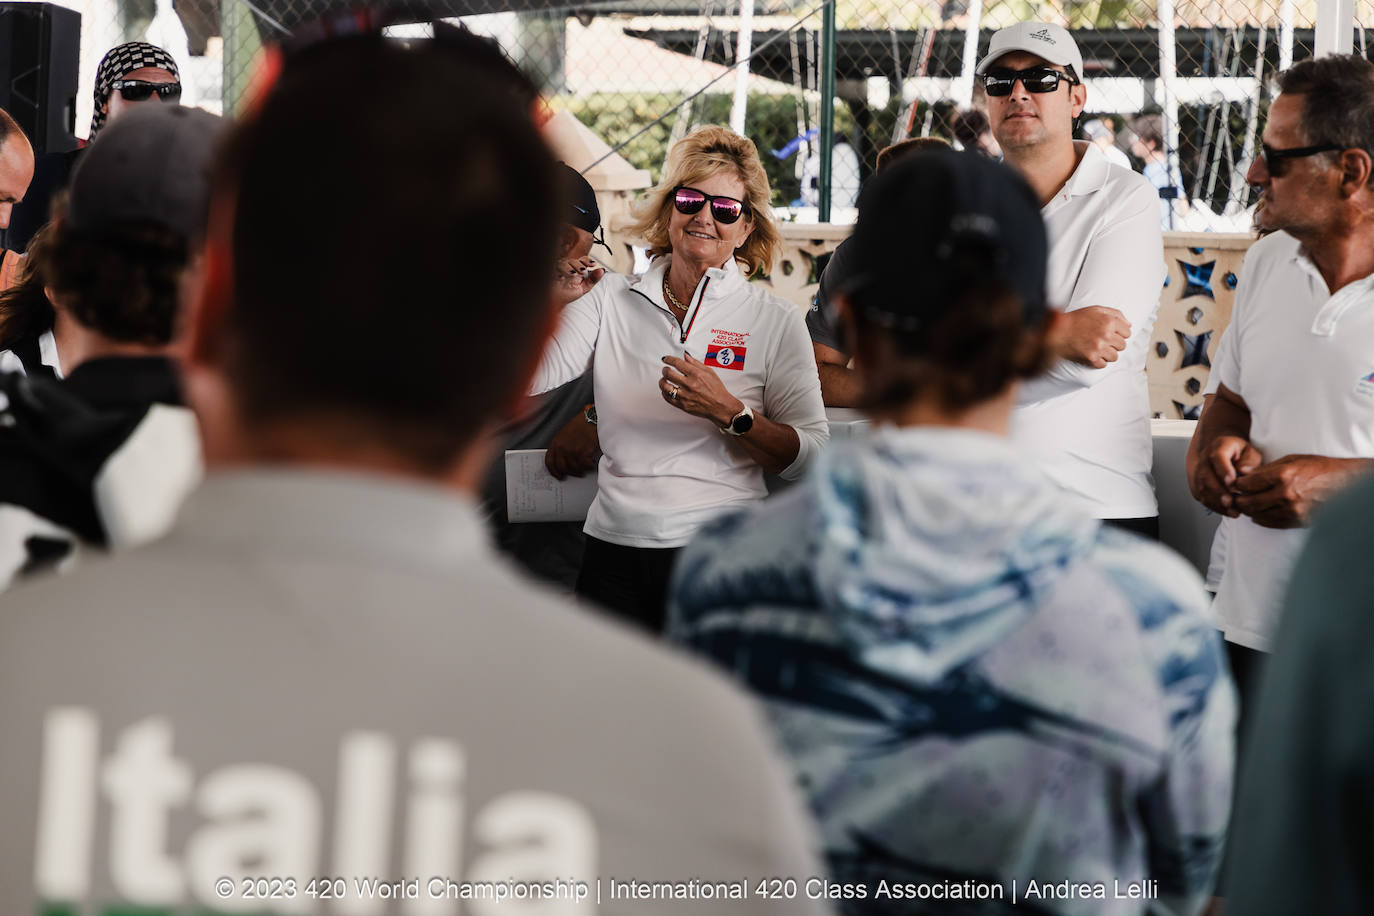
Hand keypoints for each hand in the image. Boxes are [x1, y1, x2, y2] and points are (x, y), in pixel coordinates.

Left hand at [544, 412, 600, 479]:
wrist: (593, 419)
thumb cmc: (582, 424)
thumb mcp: (566, 433)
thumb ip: (562, 446)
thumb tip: (565, 460)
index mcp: (556, 442)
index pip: (549, 461)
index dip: (553, 471)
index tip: (558, 475)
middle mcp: (562, 448)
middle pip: (562, 467)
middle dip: (571, 472)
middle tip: (578, 472)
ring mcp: (571, 451)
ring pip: (575, 468)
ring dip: (582, 469)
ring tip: (587, 464)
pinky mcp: (582, 453)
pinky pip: (585, 466)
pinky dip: (590, 466)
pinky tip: (593, 462)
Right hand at [552, 257, 604, 306]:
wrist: (555, 303)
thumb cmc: (568, 294)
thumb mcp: (583, 288)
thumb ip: (593, 279)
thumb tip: (602, 270)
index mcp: (575, 268)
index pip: (582, 260)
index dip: (587, 260)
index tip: (593, 264)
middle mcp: (566, 266)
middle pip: (572, 261)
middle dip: (578, 265)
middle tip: (583, 272)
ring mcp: (556, 270)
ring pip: (562, 263)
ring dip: (568, 268)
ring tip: (573, 274)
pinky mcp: (548, 274)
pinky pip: (551, 270)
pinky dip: (557, 272)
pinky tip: (561, 277)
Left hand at [659, 353, 742, 425]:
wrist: (720, 406)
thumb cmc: (717, 390)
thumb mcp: (709, 372)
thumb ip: (696, 363)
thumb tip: (686, 356)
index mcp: (696, 375)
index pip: (677, 363)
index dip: (669, 359)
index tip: (666, 359)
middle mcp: (689, 384)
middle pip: (668, 374)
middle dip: (665, 370)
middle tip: (665, 369)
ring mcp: (685, 395)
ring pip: (665, 387)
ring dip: (662, 381)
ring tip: (663, 380)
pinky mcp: (683, 405)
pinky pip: (668, 398)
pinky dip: (664, 393)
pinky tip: (666, 390)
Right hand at [1052, 306, 1130, 368]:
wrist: (1056, 332)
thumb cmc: (1075, 319)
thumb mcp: (1095, 309)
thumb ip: (1115, 314)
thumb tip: (1129, 325)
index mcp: (1109, 321)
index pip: (1127, 333)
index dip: (1120, 334)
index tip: (1111, 334)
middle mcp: (1106, 335)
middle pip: (1122, 346)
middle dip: (1114, 344)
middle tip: (1103, 341)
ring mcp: (1099, 347)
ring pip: (1115, 357)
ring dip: (1108, 354)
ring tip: (1098, 349)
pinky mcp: (1091, 358)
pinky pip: (1103, 364)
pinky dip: (1098, 361)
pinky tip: (1092, 355)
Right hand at [1189, 435, 1261, 516]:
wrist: (1226, 454)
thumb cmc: (1240, 454)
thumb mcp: (1251, 452)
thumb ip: (1249, 462)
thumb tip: (1242, 472)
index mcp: (1219, 446)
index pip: (1217, 457)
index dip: (1223, 470)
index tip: (1232, 483)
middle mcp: (1205, 459)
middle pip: (1206, 475)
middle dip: (1218, 491)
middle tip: (1231, 502)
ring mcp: (1199, 471)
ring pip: (1202, 488)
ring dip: (1216, 502)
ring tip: (1233, 511)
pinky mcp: (1198, 484)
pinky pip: (1202, 497)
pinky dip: (1215, 506)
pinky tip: (1227, 511)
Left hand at [1231, 454, 1356, 528]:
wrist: (1344, 483)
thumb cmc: (1317, 468)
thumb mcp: (1290, 460)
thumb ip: (1264, 469)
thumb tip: (1241, 473)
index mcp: (1282, 475)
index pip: (1246, 484)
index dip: (1236, 484)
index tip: (1233, 483)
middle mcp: (1285, 494)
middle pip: (1248, 502)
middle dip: (1237, 500)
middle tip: (1233, 497)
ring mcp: (1292, 510)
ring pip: (1256, 515)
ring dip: (1247, 511)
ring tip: (1244, 505)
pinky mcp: (1298, 521)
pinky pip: (1270, 523)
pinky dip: (1260, 519)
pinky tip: (1257, 513)